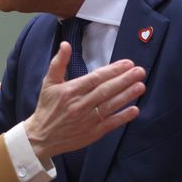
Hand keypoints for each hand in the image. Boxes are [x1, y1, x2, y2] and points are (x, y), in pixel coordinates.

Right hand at [24, 42, 145, 159]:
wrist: (41, 137)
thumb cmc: (47, 107)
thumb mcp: (48, 83)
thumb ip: (58, 63)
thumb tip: (65, 44)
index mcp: (70, 91)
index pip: (95, 78)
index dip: (112, 70)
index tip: (127, 63)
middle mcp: (80, 105)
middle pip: (106, 90)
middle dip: (124, 80)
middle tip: (139, 71)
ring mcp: (87, 120)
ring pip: (110, 106)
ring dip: (127, 96)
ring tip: (140, 86)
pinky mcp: (92, 133)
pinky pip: (110, 124)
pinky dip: (122, 117)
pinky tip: (134, 110)